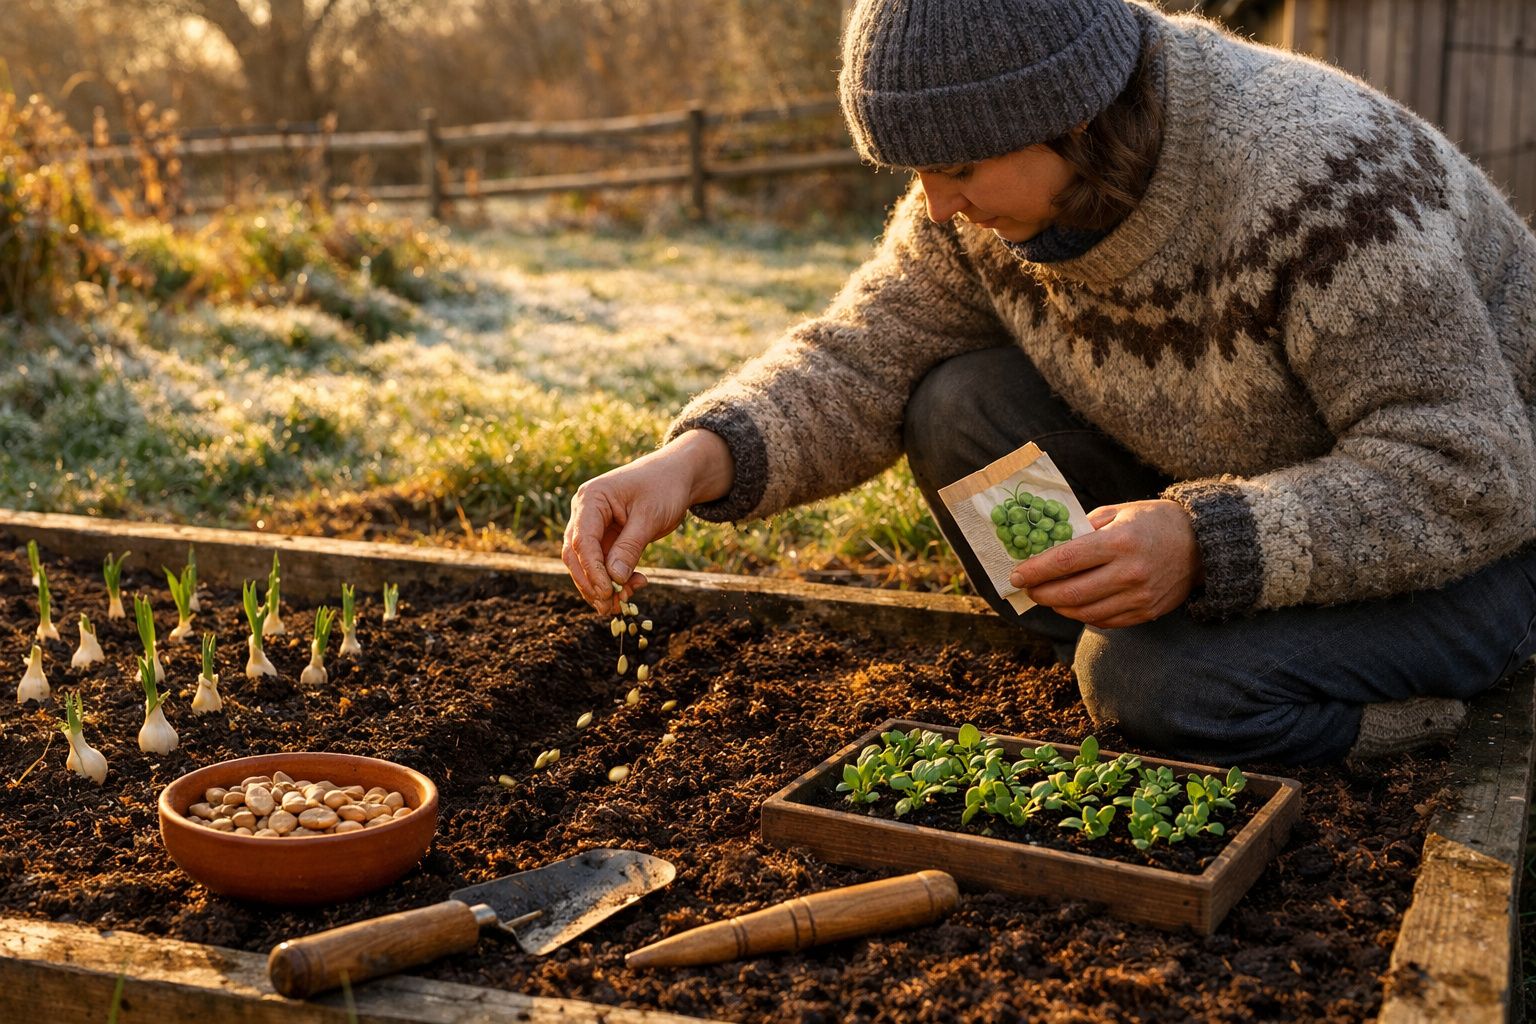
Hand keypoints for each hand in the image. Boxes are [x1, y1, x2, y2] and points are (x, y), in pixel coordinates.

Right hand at [562, 430, 733, 613]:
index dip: (592, 570)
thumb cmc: (664, 487)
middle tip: (609, 607)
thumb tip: (613, 579)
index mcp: (590, 499)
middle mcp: (584, 513)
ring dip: (602, 585)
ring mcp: (593, 526)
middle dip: (592, 583)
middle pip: (576, 555)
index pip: (582, 541)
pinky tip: (633, 586)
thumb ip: (629, 547)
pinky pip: (603, 563)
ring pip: (587, 563)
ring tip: (624, 602)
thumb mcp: (649, 517)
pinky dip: (614, 578)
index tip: (606, 593)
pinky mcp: (606, 537)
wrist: (678, 475)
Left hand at [1009, 499, 1202, 628]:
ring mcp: (1139, 596)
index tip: (1016, 574)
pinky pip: (1105, 621)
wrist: (1203, 544)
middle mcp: (1129, 572)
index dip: (1036, 570)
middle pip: (1071, 592)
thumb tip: (1049, 543)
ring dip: (1059, 607)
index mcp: (1119, 541)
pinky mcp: (1146, 613)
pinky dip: (1083, 615)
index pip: (1066, 561)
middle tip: (1027, 588)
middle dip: (1042, 593)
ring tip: (1047, 597)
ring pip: (1085, 612)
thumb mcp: (1120, 512)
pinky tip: (1073, 605)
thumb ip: (1085, 527)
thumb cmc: (1155, 522)